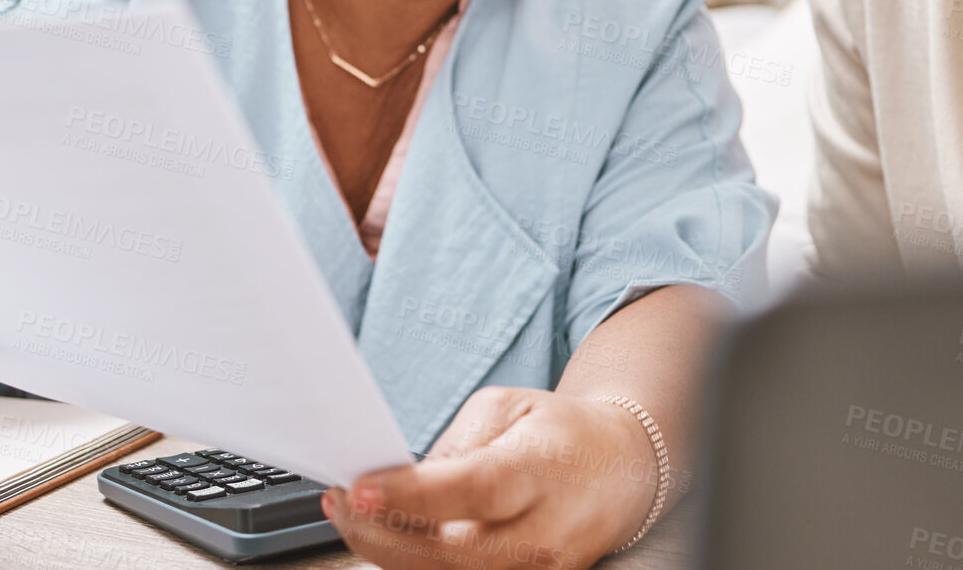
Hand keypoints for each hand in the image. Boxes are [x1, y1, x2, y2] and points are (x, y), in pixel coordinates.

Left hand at [323, 386, 660, 569]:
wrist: (621, 473)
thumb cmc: (559, 434)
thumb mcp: (508, 408)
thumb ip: (453, 445)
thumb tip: (398, 480)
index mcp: (539, 471)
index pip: (473, 488)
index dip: (412, 494)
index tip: (357, 488)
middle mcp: (541, 534)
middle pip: (448, 553)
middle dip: (380, 534)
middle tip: (340, 503)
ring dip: (390, 553)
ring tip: (357, 518)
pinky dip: (419, 565)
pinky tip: (394, 539)